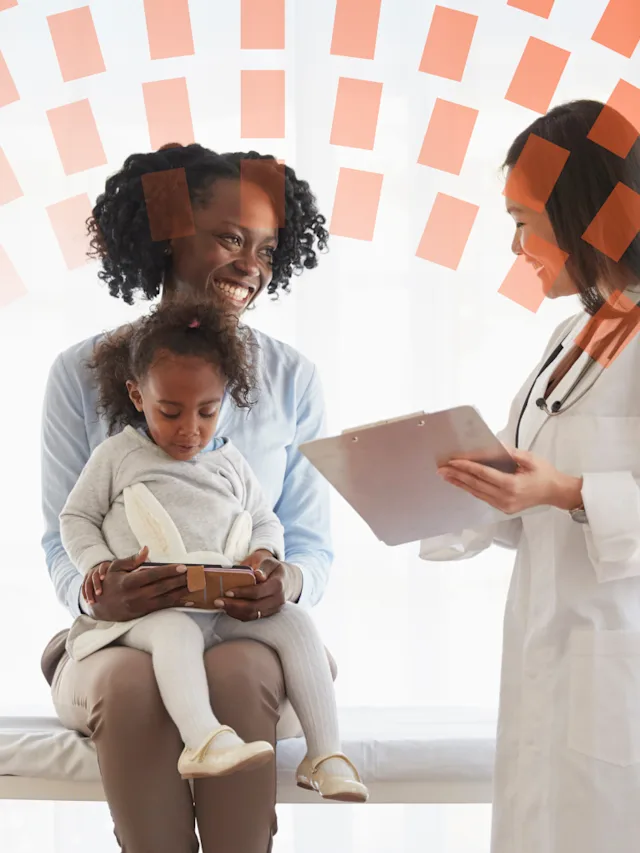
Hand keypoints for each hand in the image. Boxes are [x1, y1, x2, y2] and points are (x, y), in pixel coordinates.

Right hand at [83, 546, 188, 621]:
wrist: (99, 608)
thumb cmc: (108, 583)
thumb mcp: (115, 568)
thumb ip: (132, 559)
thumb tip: (146, 549)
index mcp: (128, 582)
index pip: (153, 575)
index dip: (169, 571)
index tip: (183, 567)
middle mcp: (135, 596)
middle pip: (163, 587)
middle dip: (181, 581)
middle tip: (196, 575)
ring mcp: (140, 606)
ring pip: (166, 599)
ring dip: (183, 592)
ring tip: (196, 585)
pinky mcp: (144, 614)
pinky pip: (163, 608)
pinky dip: (177, 603)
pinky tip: (188, 600)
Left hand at [217, 549, 286, 621]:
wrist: (285, 579)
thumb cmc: (272, 568)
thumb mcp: (268, 561)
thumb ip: (263, 566)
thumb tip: (258, 575)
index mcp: (278, 584)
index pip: (258, 592)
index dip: (242, 593)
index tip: (227, 592)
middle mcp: (277, 600)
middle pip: (254, 607)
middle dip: (234, 606)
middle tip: (218, 601)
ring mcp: (273, 609)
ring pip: (252, 615)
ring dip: (234, 612)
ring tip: (221, 605)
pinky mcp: (268, 614)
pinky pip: (252, 617)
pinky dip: (239, 614)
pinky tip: (228, 608)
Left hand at [438, 448, 582, 513]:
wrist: (555, 492)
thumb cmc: (544, 474)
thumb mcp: (529, 458)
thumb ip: (510, 453)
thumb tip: (492, 446)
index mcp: (512, 485)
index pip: (483, 474)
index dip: (466, 467)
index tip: (453, 461)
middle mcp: (505, 498)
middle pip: (476, 485)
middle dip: (457, 475)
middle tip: (442, 468)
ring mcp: (503, 505)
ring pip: (476, 493)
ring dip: (460, 483)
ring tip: (446, 476)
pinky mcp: (503, 508)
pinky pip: (482, 497)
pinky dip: (470, 489)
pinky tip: (461, 483)